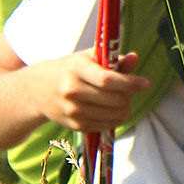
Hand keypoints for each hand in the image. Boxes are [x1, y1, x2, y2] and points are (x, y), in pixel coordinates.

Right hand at [33, 51, 147, 134]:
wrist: (38, 90)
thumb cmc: (69, 69)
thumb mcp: (87, 58)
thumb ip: (113, 59)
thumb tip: (134, 57)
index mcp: (76, 70)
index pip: (108, 80)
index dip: (130, 83)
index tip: (146, 83)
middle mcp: (72, 92)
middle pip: (115, 100)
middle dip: (129, 95)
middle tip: (130, 90)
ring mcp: (73, 111)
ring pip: (114, 114)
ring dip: (125, 108)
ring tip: (121, 99)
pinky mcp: (76, 125)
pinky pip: (107, 125)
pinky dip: (115, 118)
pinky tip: (110, 109)